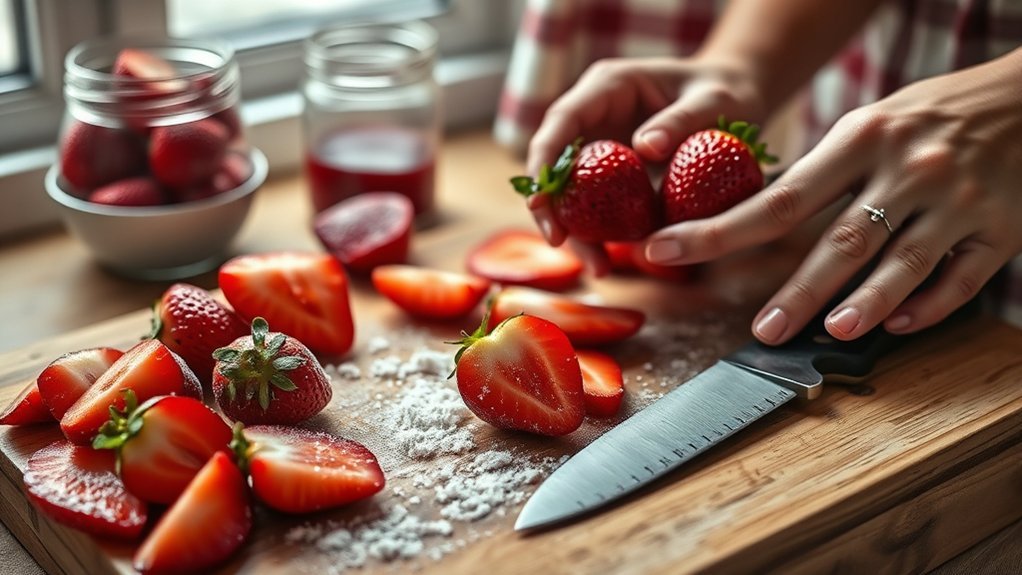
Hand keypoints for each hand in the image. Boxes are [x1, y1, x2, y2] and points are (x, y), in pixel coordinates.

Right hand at [524, 56, 766, 264]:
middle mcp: (595, 113)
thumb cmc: (727, 91)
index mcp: (609, 86)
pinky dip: (601, 231)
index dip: (544, 161)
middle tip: (560, 243)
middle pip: (554, 161)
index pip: (561, 121)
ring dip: (576, 229)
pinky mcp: (613, 170)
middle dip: (551, 204)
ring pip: (570, 190)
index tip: (542, 201)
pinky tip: (613, 259)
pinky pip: (596, 203)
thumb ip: (682, 120)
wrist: (737, 97)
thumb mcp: (714, 101)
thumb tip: (645, 148)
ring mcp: (602, 143)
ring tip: (599, 267)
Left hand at [644, 49, 1021, 342]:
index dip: (718, 232)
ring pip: (902, 263)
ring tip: (829, 333)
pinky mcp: (1001, 229)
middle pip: (839, 240)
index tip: (667, 251)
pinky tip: (898, 324)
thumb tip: (755, 217)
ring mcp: (956, 200)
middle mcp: (906, 168)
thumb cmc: (930, 116)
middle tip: (762, 331)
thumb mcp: (869, 125)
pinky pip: (961, 279)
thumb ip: (821, 172)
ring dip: (863, 304)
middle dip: (795, 291)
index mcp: (859, 138)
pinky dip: (928, 306)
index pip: (778, 198)